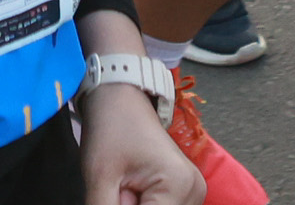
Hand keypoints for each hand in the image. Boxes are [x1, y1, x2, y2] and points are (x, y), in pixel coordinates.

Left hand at [76, 83, 199, 203]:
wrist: (121, 99)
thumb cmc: (111, 129)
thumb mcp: (100, 178)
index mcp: (178, 186)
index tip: (112, 197)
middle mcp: (195, 192)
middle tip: (119, 188)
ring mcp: (194, 193)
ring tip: (125, 187)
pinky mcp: (186, 193)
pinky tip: (132, 191)